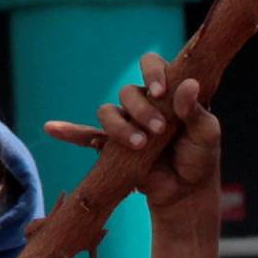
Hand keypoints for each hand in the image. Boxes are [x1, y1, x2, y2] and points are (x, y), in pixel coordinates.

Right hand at [44, 51, 221, 222]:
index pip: (152, 66)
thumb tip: (188, 85)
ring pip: (108, 113)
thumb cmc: (199, 156)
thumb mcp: (206, 134)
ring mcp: (125, 124)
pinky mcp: (112, 148)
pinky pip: (86, 137)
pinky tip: (51, 129)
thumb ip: (196, 111)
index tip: (160, 91)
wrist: (186, 192)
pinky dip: (69, 132)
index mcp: (166, 91)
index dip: (152, 72)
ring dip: (119, 126)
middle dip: (140, 109)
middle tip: (158, 130)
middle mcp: (143, 103)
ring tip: (139, 144)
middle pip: (127, 92)